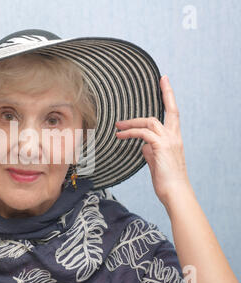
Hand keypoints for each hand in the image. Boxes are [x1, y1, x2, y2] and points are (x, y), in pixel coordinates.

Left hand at [115, 75, 189, 205]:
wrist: (174, 193)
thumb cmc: (165, 180)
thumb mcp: (156, 161)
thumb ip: (150, 150)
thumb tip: (142, 145)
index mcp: (175, 139)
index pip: (174, 114)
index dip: (170, 96)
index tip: (166, 81)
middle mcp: (175, 137)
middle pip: (171, 110)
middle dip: (166, 93)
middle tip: (161, 79)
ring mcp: (169, 141)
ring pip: (150, 122)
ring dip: (132, 122)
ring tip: (118, 125)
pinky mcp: (161, 147)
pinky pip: (143, 134)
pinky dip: (130, 132)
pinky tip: (120, 136)